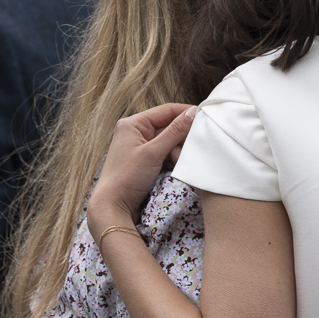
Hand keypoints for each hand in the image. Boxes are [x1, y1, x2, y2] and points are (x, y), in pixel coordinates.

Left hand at [88, 103, 195, 239]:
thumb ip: (175, 131)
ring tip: (182, 162)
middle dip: (182, 139)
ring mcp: (141, 148)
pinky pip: (166, 155)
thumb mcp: (153, 153)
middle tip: (194, 147)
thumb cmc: (127, 177)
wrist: (113, 207)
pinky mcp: (146, 162)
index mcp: (133, 124)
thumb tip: (193, 112)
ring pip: (170, 143)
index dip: (186, 113)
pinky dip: (174, 160)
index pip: (166, 110)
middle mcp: (136, 132)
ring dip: (179, 152)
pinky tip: (178, 168)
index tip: (205, 118)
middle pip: (169, 127)